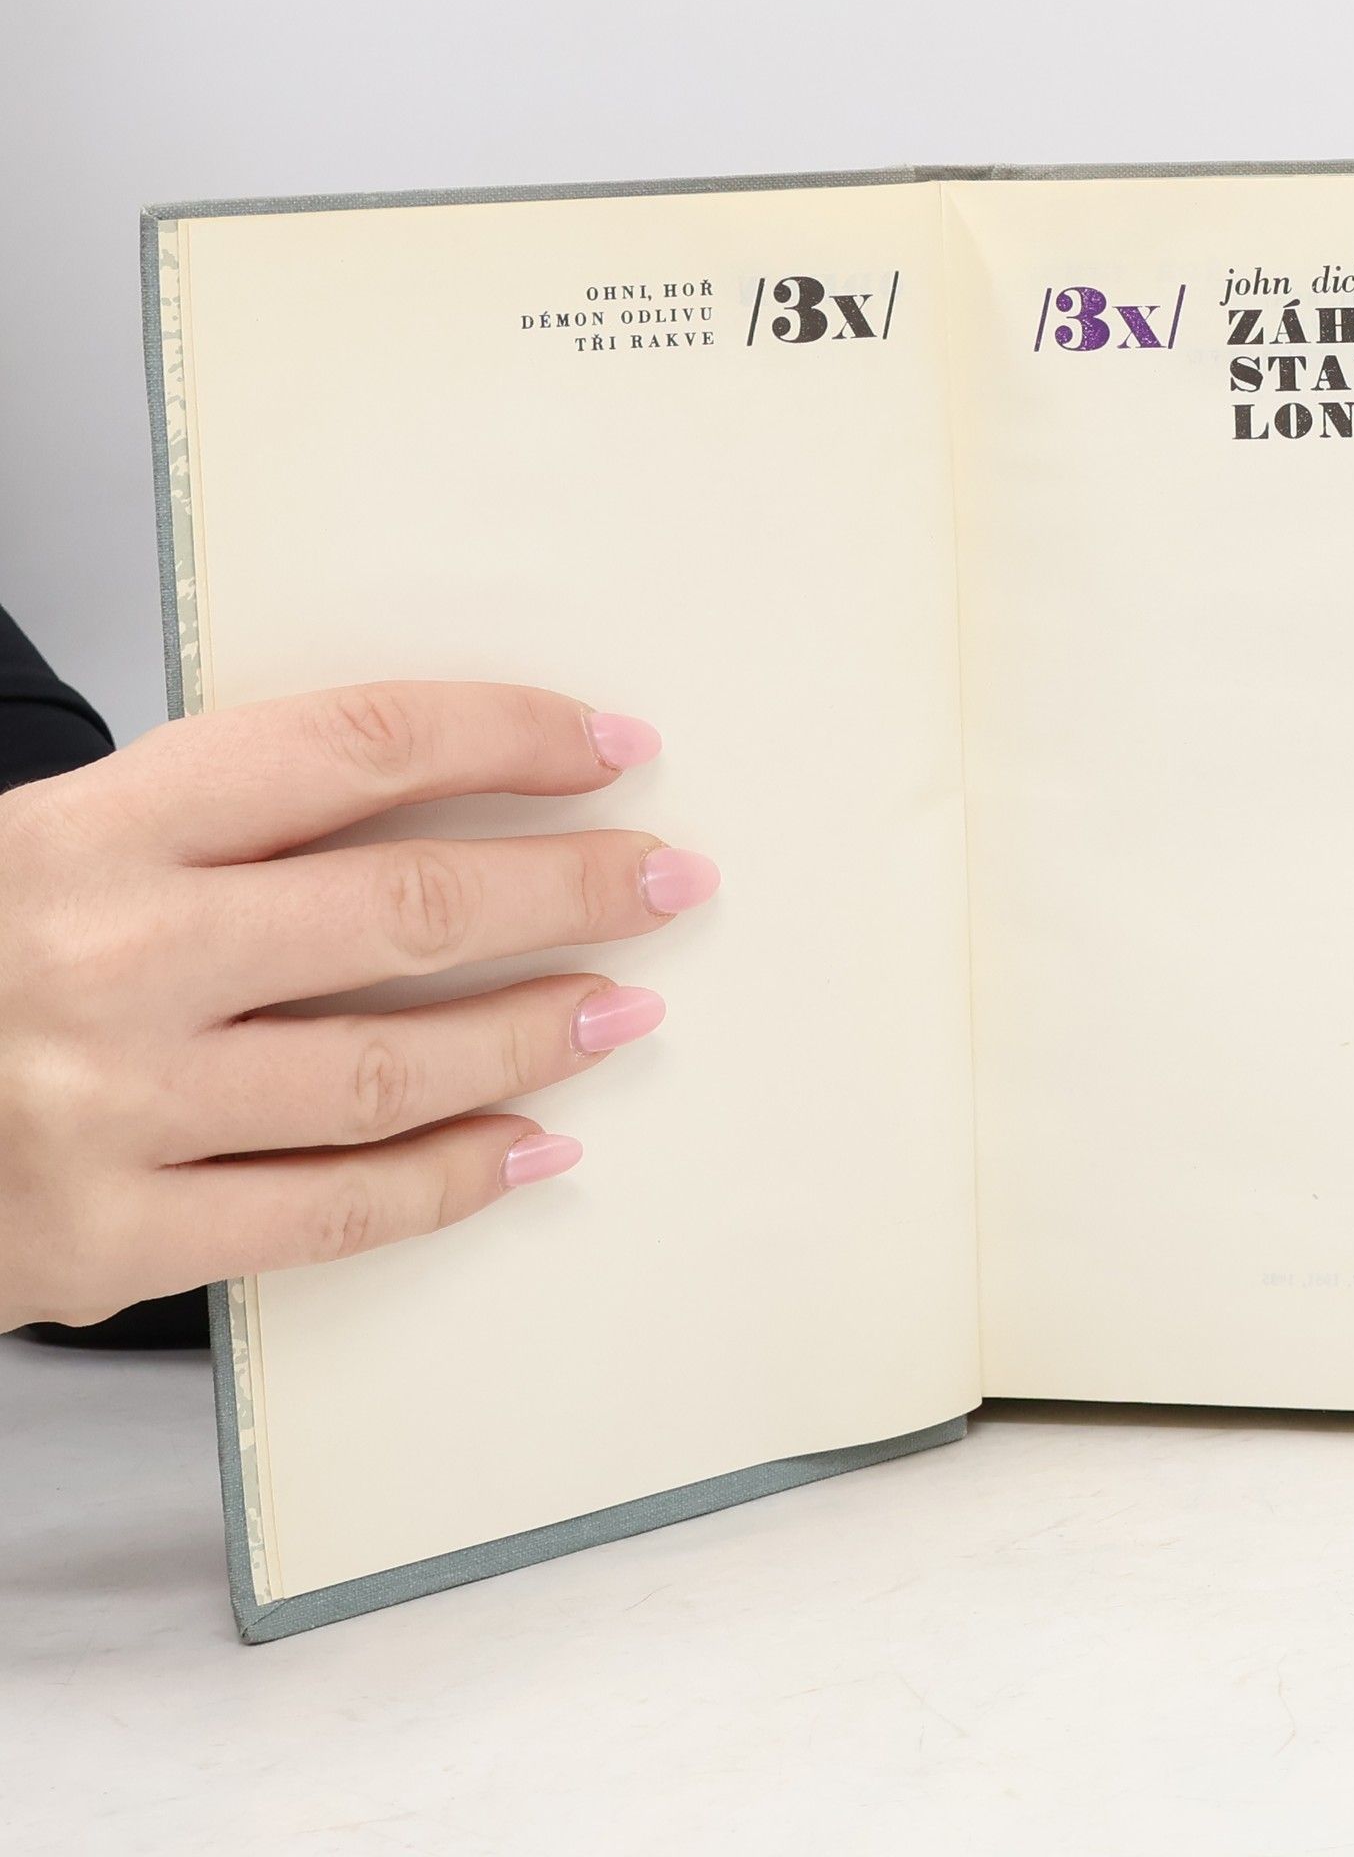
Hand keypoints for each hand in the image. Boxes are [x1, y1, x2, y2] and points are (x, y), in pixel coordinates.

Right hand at [0, 683, 717, 1329]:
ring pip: (387, 1070)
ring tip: (627, 1010)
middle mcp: (109, 956)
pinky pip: (329, 1215)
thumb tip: (418, 801)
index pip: (351, 748)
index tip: (606, 744)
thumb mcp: (37, 844)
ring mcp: (110, 1109)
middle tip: (667, 880)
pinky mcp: (108, 1241)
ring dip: (535, 1036)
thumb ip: (199, 827)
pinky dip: (450, 1182)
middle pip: (404, 908)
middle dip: (568, 888)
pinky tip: (535, 1146)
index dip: (502, 737)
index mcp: (88, 827)